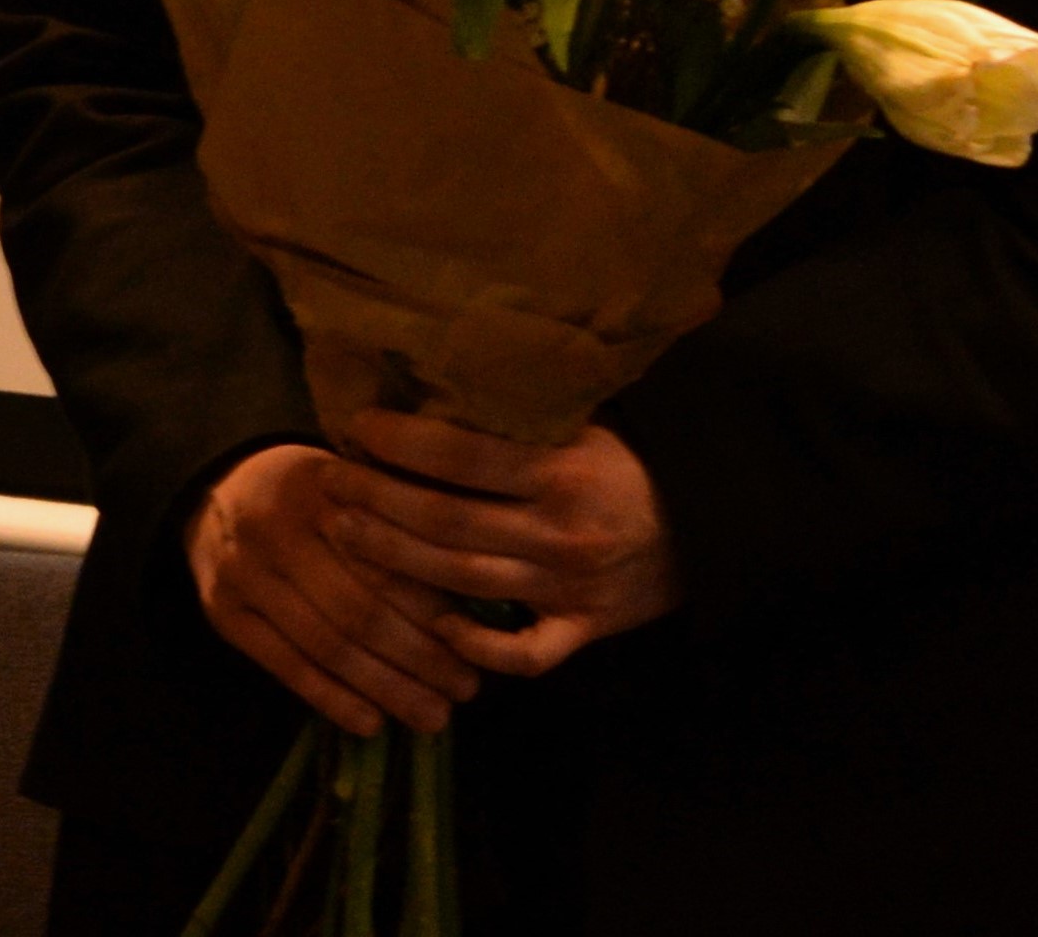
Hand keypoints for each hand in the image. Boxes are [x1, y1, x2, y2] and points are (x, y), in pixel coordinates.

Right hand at [185, 441, 481, 738]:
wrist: (216, 485)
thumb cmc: (311, 493)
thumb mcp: (353, 485)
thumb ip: (400, 523)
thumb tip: (475, 596)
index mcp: (320, 488)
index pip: (386, 560)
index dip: (434, 610)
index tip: (477, 645)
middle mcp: (275, 527)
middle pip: (358, 609)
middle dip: (419, 658)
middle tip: (465, 690)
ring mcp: (242, 571)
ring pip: (325, 644)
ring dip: (385, 688)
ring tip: (433, 717)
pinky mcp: (221, 610)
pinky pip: (283, 665)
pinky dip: (330, 699)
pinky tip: (371, 724)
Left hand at [325, 411, 680, 678]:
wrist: (708, 525)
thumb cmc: (625, 463)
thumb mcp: (579, 424)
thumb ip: (513, 420)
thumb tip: (422, 383)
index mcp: (561, 470)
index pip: (462, 457)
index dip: (401, 443)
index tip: (354, 427)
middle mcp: (561, 531)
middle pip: (447, 521)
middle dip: (377, 501)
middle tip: (328, 482)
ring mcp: (572, 586)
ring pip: (465, 579)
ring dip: (396, 561)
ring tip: (344, 533)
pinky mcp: (584, 630)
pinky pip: (526, 653)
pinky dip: (479, 646)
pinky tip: (435, 623)